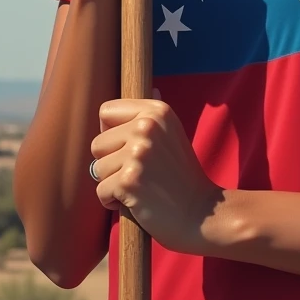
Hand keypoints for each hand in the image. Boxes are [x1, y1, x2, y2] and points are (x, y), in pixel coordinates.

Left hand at [90, 92, 222, 254]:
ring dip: (112, 183)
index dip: (111, 132)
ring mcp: (137, 153)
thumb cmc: (182, 175)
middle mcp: (146, 126)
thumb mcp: (174, 134)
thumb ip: (155, 115)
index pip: (106, 111)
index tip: (129, 147)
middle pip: (97, 143)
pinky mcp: (129, 180)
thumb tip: (152, 86)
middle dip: (111, 162)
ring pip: (96, 169)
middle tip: (139, 172)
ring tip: (139, 186)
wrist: (202, 213)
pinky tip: (136, 201)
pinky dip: (113, 202)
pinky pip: (101, 191)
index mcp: (157, 110)